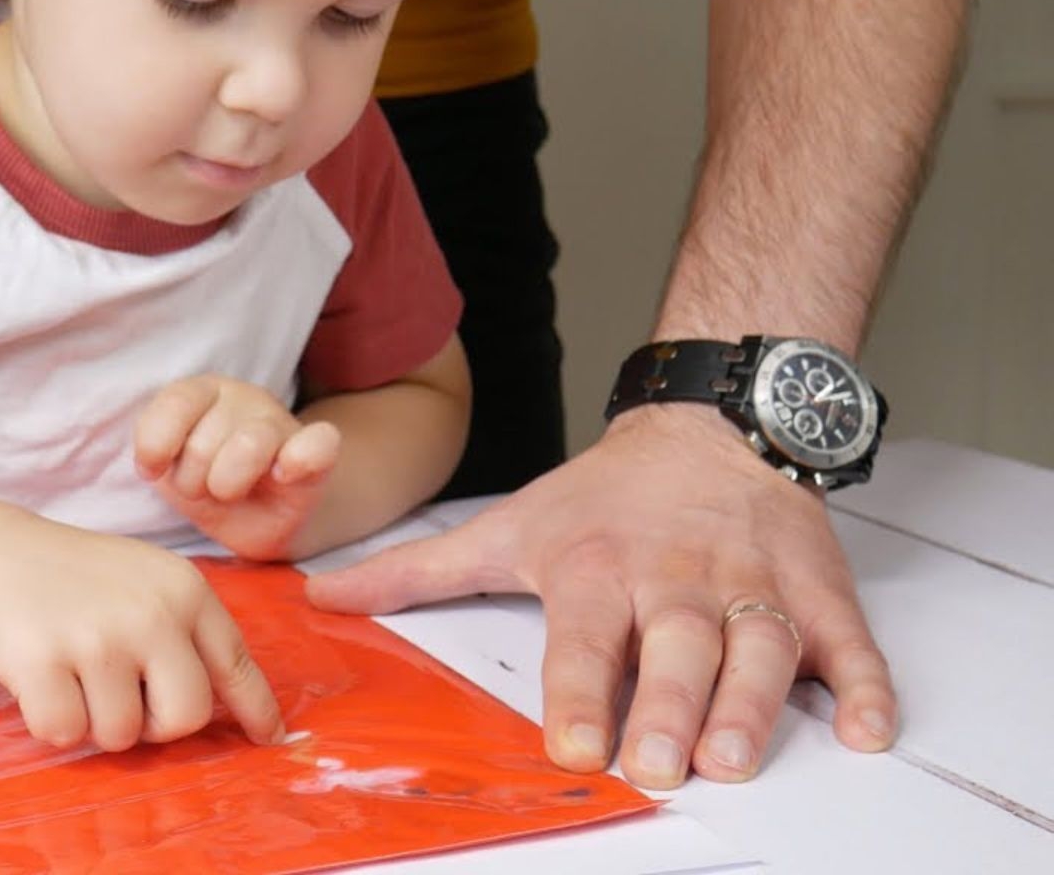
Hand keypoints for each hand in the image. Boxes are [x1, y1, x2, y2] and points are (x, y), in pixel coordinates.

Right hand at [0, 509, 285, 751]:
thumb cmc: (77, 579)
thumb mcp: (147, 583)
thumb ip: (190, 634)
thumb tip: (249, 715)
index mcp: (185, 589)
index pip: (235, 664)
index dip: (255, 710)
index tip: (269, 739)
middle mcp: (151, 612)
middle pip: (185, 718)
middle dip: (153, 725)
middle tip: (120, 695)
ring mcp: (97, 637)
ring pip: (120, 735)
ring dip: (93, 720)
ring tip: (71, 673)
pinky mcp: (42, 660)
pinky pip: (64, 734)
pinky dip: (48, 721)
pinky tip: (38, 678)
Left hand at [133, 374, 341, 559]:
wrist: (262, 518)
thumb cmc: (208, 485)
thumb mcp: (169, 468)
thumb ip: (154, 450)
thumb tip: (151, 463)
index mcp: (203, 392)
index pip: (176, 403)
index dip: (156, 444)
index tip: (154, 472)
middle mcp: (243, 397)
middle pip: (203, 443)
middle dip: (193, 481)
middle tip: (203, 489)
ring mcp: (281, 421)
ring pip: (248, 446)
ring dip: (227, 485)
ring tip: (228, 493)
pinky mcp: (318, 450)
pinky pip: (319, 443)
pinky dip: (300, 460)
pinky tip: (283, 475)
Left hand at [306, 404, 896, 789]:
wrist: (705, 421)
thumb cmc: (602, 496)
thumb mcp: (504, 527)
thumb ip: (415, 571)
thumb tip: (321, 598)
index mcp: (597, 568)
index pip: (585, 637)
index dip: (578, 690)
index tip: (572, 744)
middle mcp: (674, 576)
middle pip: (676, 647)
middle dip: (669, 706)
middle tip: (664, 764)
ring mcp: (749, 580)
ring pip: (758, 646)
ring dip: (753, 703)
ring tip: (738, 756)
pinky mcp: (813, 583)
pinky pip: (844, 637)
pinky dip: (860, 682)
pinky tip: (865, 727)